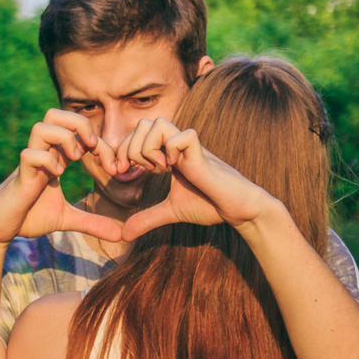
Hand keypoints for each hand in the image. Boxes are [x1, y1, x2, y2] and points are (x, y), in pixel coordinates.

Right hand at [0, 109, 122, 244]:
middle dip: (79, 124)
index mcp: (55, 157)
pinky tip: (56, 177)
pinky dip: (47, 161)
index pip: (79, 132)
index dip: (102, 143)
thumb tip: (121, 235)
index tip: (114, 168)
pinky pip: (29, 155)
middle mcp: (42, 154)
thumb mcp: (67, 219)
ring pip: (41, 126)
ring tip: (74, 160)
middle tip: (92, 147)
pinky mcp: (20, 177)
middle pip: (56, 114)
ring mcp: (30, 163)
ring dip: (63, 138)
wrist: (0, 229)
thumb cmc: (30, 217)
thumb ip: (93, 222)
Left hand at [117, 118, 270, 239]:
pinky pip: (182, 137)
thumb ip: (147, 219)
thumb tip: (124, 235)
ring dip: (149, 148)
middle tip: (138, 171)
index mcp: (167, 153)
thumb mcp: (170, 211)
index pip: (136, 134)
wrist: (237, 209)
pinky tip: (176, 170)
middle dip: (130, 148)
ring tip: (158, 170)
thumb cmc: (209, 204)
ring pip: (159, 124)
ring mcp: (188, 147)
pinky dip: (172, 152)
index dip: (121, 150)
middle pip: (142, 123)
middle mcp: (176, 145)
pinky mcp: (202, 154)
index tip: (122, 172)